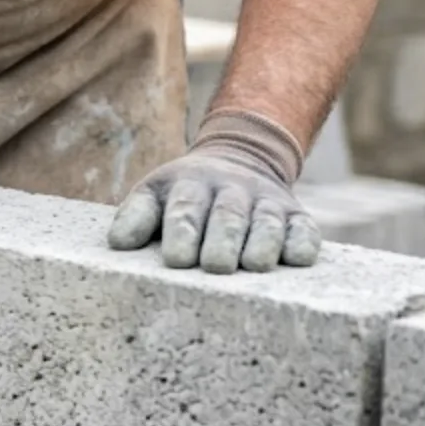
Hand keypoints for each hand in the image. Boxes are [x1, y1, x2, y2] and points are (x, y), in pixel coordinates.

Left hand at [108, 110, 321, 273]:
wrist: (239, 159)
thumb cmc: (183, 196)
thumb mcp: (154, 194)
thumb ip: (136, 216)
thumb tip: (120, 243)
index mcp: (190, 185)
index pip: (185, 208)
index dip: (182, 231)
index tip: (177, 259)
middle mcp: (232, 190)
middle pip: (228, 217)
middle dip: (223, 241)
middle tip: (216, 266)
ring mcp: (267, 202)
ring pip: (267, 223)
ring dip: (262, 243)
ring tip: (255, 265)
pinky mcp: (296, 217)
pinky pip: (304, 229)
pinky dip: (302, 243)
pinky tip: (297, 258)